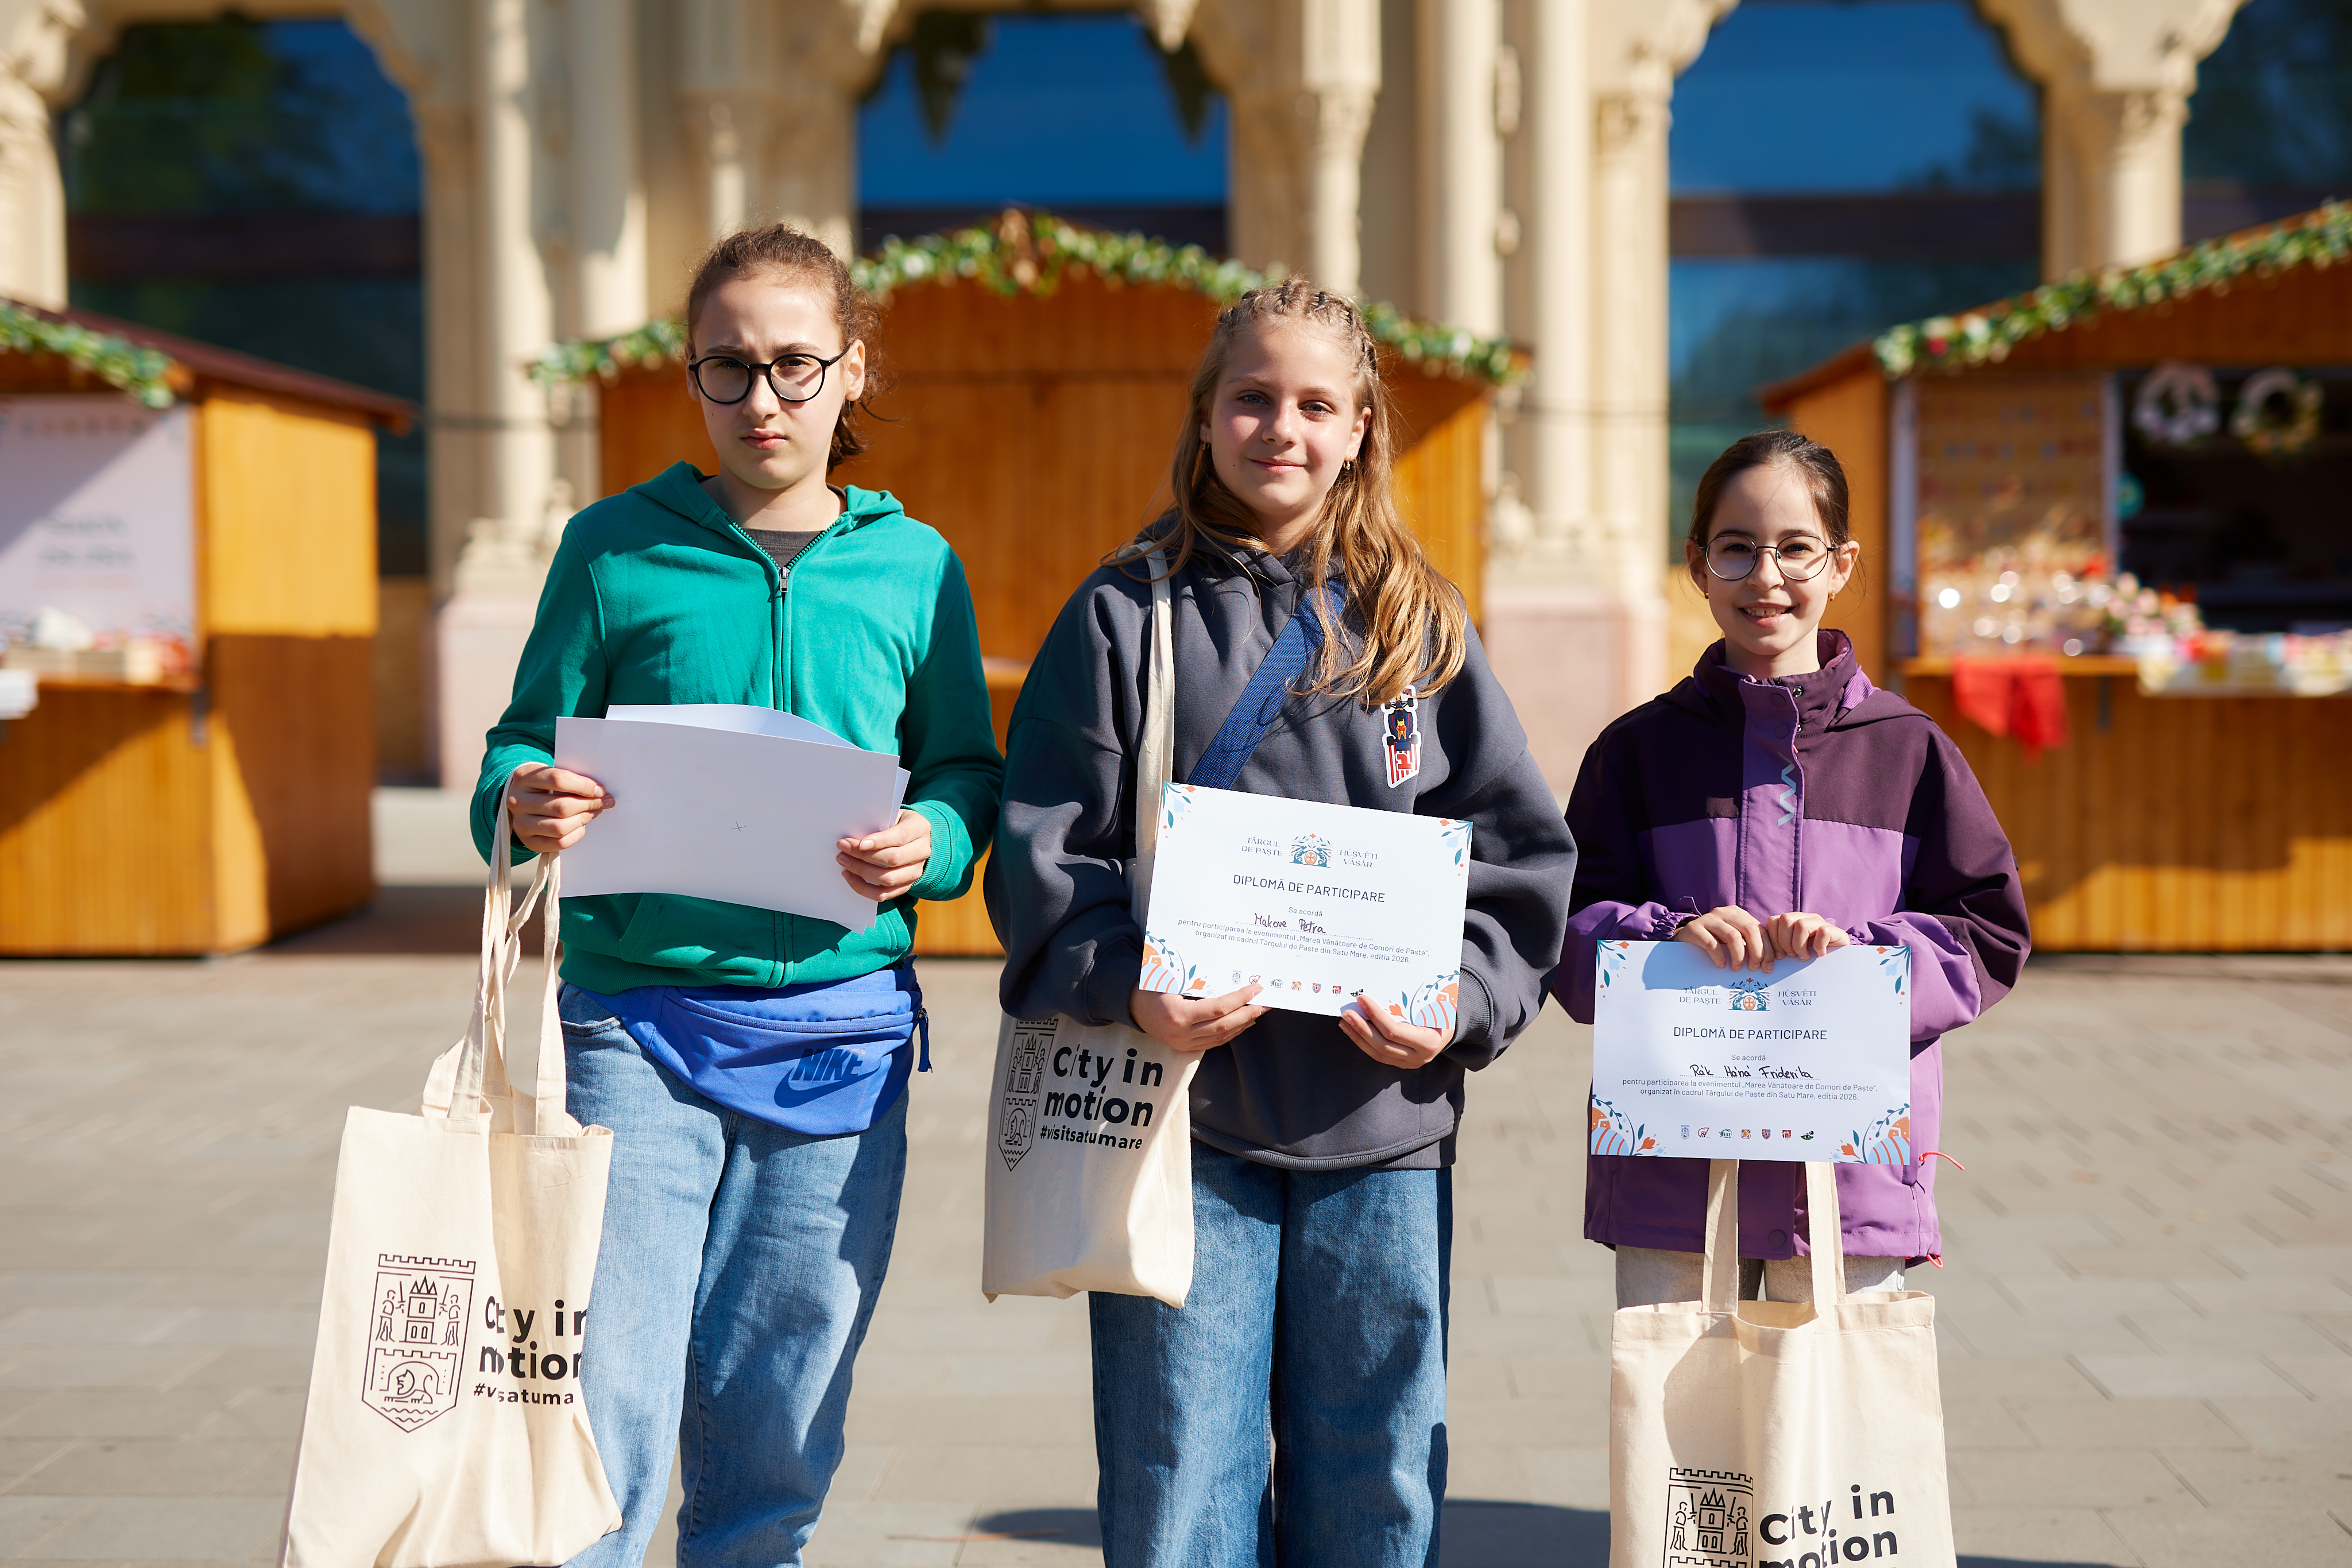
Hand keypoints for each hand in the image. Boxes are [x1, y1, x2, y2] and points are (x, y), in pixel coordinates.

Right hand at [508, 764, 612, 853]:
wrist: (519, 799)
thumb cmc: (541, 785)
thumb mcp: (549, 773)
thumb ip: (570, 779)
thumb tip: (599, 792)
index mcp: (523, 777)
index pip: (558, 780)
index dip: (584, 786)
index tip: (600, 790)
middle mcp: (517, 801)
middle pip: (561, 806)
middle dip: (588, 805)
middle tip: (602, 802)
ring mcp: (520, 823)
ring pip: (560, 827)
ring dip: (583, 820)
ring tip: (592, 812)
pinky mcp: (528, 841)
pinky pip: (558, 843)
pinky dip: (576, 835)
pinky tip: (581, 826)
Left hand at [837, 809, 931, 901]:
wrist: (912, 837)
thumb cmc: (895, 823)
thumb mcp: (891, 815)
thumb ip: (877, 823)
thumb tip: (852, 836)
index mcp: (919, 828)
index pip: (900, 836)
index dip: (879, 841)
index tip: (859, 843)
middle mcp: (922, 851)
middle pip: (894, 859)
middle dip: (864, 855)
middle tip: (843, 849)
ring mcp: (915, 871)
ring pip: (889, 879)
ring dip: (862, 872)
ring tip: (844, 862)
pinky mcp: (906, 885)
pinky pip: (884, 894)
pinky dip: (864, 888)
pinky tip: (850, 876)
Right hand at [1128, 985, 1266, 1054]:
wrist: (1131, 1005)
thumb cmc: (1151, 985)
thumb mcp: (1170, 977)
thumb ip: (1197, 979)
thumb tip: (1230, 976)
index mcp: (1178, 1015)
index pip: (1218, 1008)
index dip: (1240, 999)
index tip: (1256, 989)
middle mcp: (1182, 1034)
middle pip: (1224, 1026)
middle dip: (1249, 1013)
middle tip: (1266, 1003)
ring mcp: (1183, 1044)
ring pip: (1221, 1037)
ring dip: (1243, 1024)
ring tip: (1259, 1012)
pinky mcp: (1184, 1048)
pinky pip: (1213, 1043)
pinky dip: (1231, 1033)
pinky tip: (1242, 1023)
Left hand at [1340, 997, 1452, 1068]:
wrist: (1451, 1031)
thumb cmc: (1443, 1013)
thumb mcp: (1437, 1005)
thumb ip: (1417, 999)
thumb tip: (1388, 982)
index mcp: (1428, 1042)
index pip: (1394, 1031)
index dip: (1375, 1015)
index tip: (1362, 1000)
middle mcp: (1418, 1057)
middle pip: (1382, 1044)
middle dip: (1362, 1027)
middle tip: (1347, 1012)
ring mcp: (1408, 1063)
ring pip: (1377, 1053)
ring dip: (1358, 1037)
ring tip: (1345, 1022)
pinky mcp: (1400, 1063)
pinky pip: (1378, 1055)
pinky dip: (1363, 1043)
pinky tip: (1353, 1031)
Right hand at [1673, 905, 1774, 970]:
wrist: (1686, 937)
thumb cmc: (1715, 940)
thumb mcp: (1734, 939)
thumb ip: (1750, 944)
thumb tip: (1770, 963)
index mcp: (1737, 913)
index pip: (1759, 929)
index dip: (1768, 949)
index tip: (1768, 967)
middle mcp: (1724, 912)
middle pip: (1749, 929)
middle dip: (1756, 952)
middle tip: (1754, 968)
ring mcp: (1708, 918)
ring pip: (1733, 936)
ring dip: (1738, 956)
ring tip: (1736, 968)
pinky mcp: (1694, 928)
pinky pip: (1712, 944)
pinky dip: (1720, 957)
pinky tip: (1721, 965)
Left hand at [1767, 911, 1851, 959]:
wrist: (1840, 960)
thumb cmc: (1812, 957)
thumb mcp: (1793, 951)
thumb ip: (1781, 948)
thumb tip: (1766, 957)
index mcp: (1792, 921)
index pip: (1772, 921)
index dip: (1773, 939)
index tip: (1780, 955)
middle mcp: (1805, 918)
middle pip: (1785, 919)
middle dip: (1785, 942)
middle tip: (1793, 955)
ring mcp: (1821, 922)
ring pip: (1801, 925)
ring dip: (1800, 945)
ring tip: (1805, 956)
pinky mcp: (1835, 930)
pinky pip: (1822, 931)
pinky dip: (1819, 946)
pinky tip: (1820, 954)